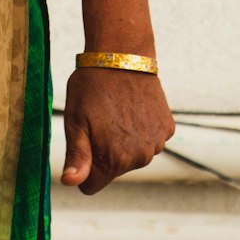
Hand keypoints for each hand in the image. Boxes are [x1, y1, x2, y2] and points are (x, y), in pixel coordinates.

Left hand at [60, 67, 174, 194]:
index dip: (83, 167)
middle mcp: (140, 158)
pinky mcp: (167, 128)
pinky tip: (133, 107)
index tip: (82, 142)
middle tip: (97, 119)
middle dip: (102, 151)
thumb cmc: (92, 86)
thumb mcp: (75, 119)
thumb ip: (76, 156)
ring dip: (122, 140)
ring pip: (131, 155)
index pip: (91, 185)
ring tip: (115, 111)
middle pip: (112, 170)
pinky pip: (149, 139)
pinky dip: (140, 128)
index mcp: (114, 160)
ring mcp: (157, 143)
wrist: (122, 54)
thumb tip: (71, 183)